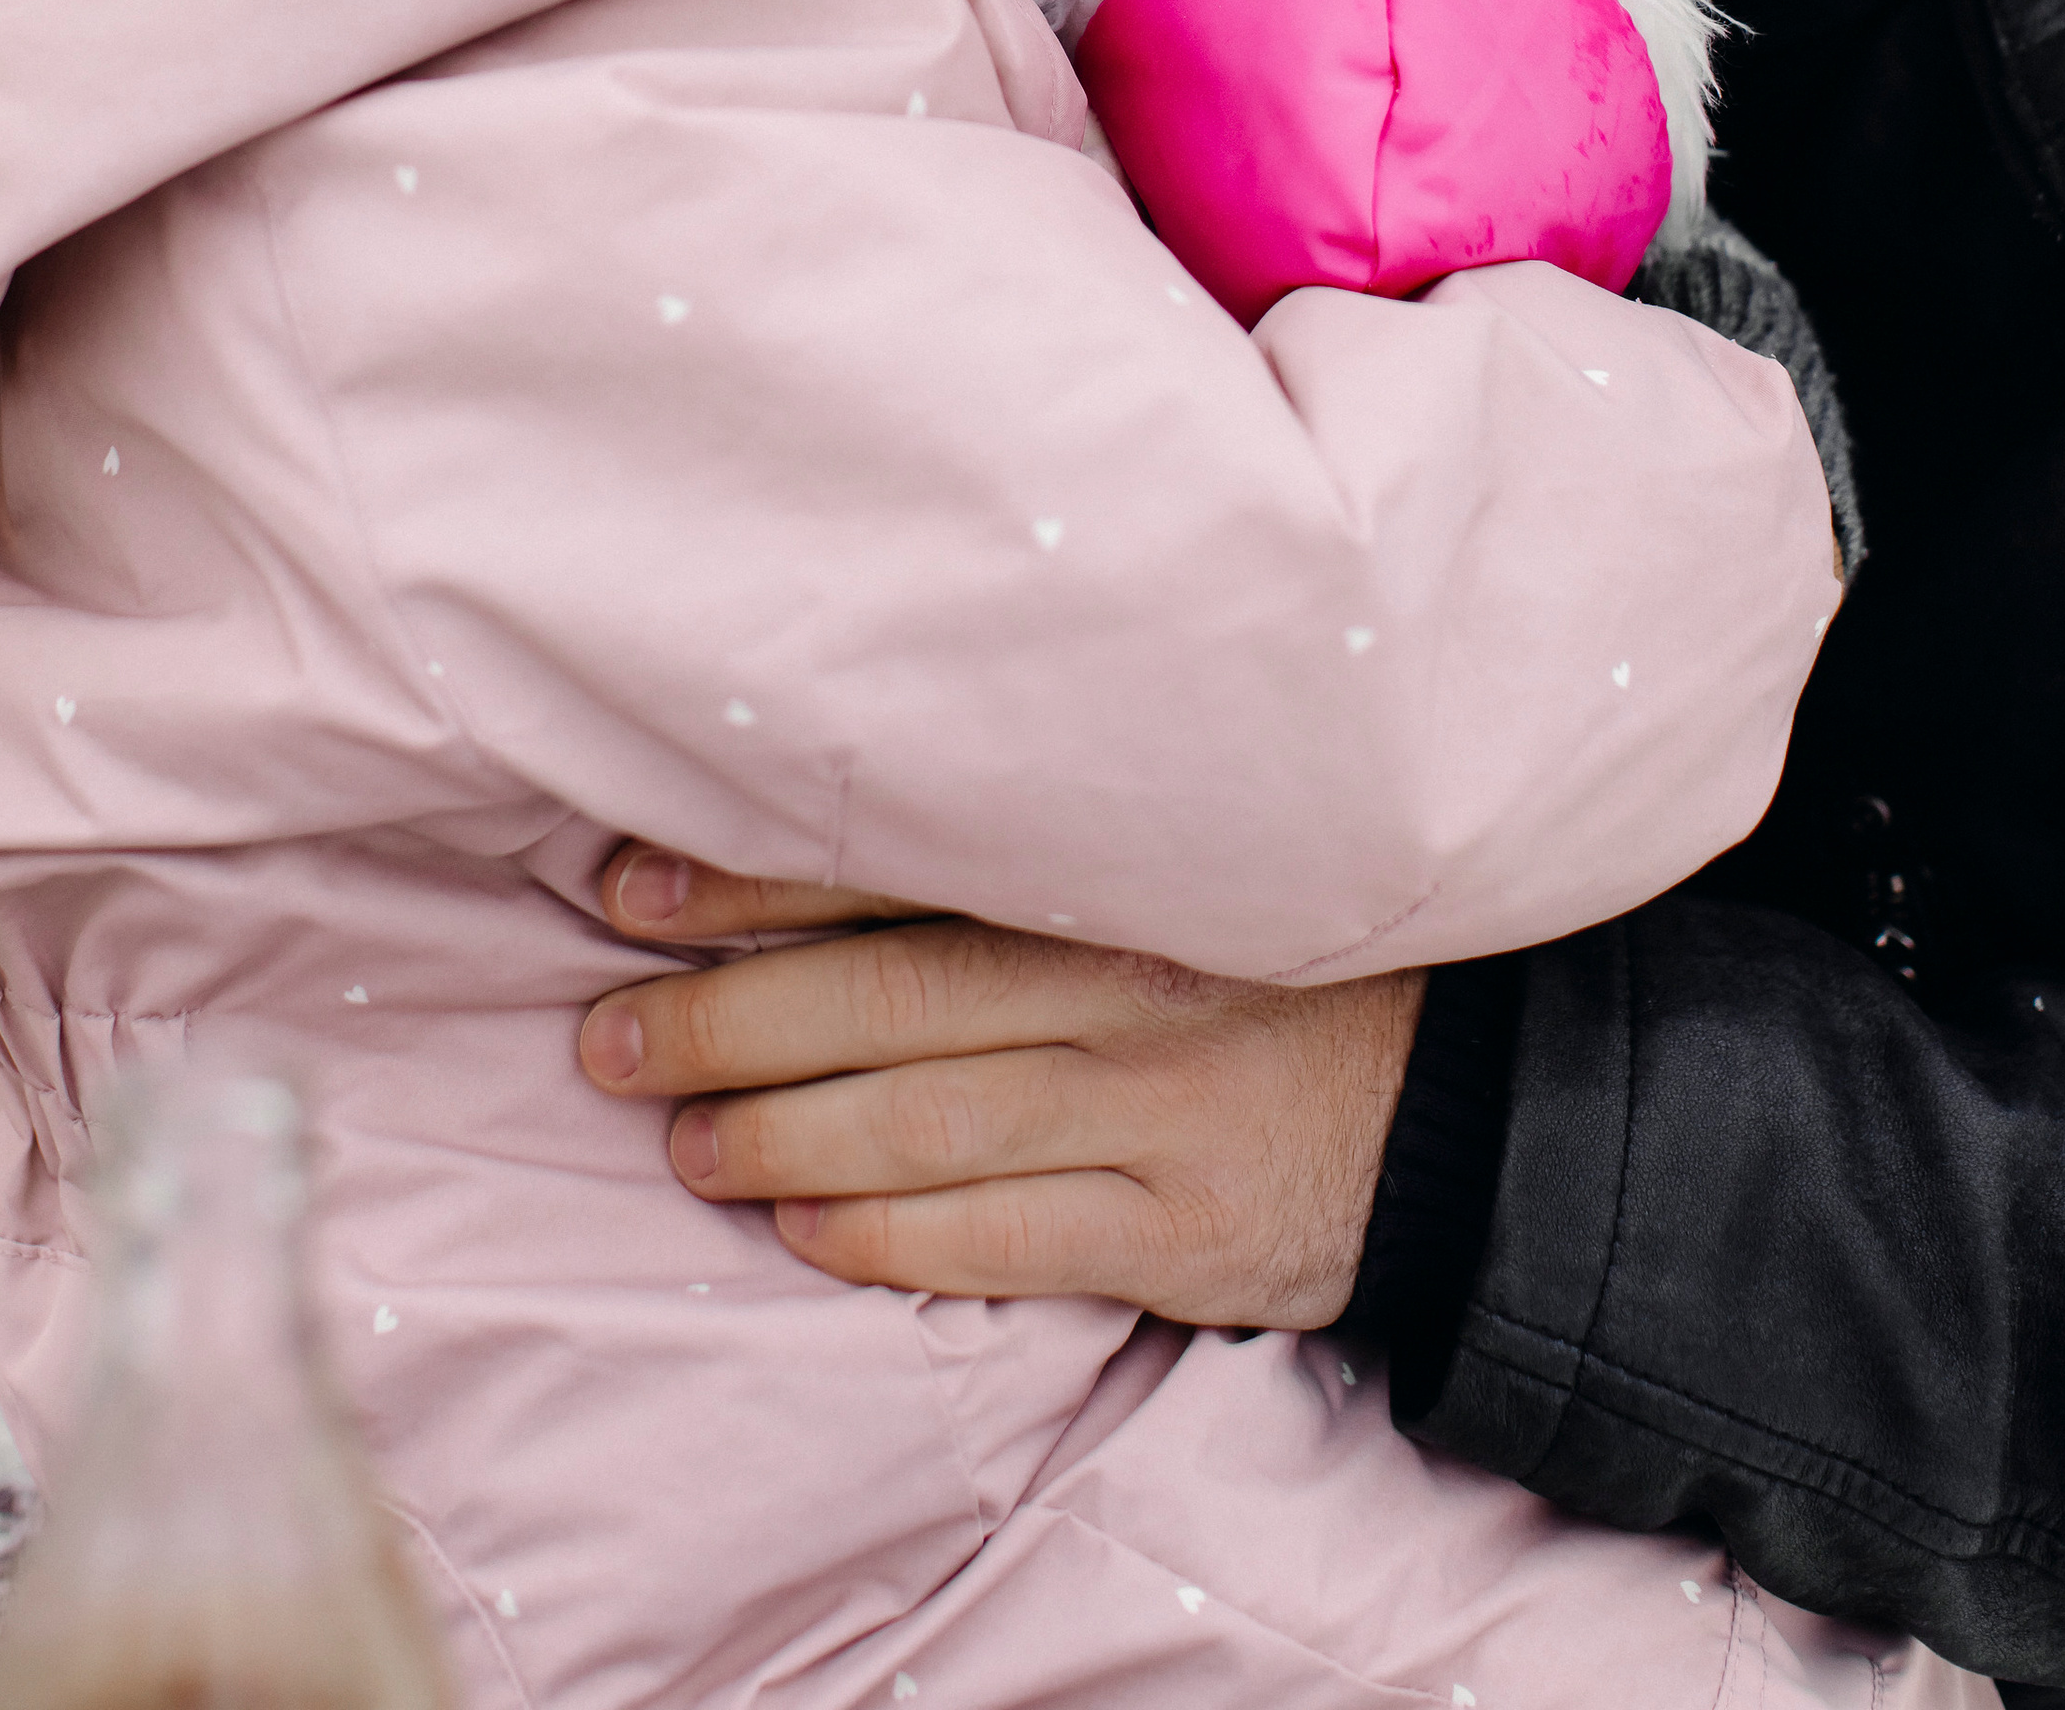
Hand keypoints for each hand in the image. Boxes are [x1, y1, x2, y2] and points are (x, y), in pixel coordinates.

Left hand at [577, 847, 1426, 1328]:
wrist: (1460, 1097)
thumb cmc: (1270, 957)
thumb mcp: (1167, 862)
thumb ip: (1017, 845)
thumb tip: (810, 823)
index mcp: (1111, 865)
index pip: (894, 863)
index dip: (747, 878)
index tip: (627, 889)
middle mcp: (1126, 977)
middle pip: (883, 1000)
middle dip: (721, 1020)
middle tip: (604, 1038)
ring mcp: (1153, 1108)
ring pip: (918, 1128)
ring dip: (774, 1138)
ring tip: (679, 1141)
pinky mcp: (1177, 1231)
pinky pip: (996, 1241)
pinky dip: (882, 1240)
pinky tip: (802, 1230)